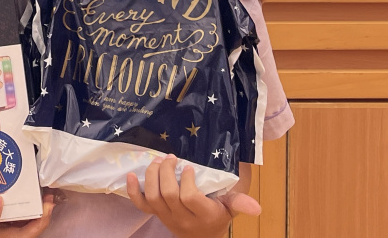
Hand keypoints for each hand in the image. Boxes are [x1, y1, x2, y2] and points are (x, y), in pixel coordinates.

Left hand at [127, 155, 260, 237]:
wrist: (202, 236)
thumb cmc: (217, 216)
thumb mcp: (230, 209)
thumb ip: (239, 204)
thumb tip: (257, 207)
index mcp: (203, 215)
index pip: (189, 197)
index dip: (186, 180)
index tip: (188, 166)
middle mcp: (182, 219)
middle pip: (168, 194)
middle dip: (166, 172)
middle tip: (170, 156)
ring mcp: (166, 217)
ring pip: (153, 197)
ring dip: (152, 175)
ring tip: (158, 160)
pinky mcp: (156, 215)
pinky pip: (140, 205)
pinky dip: (132, 190)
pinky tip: (129, 175)